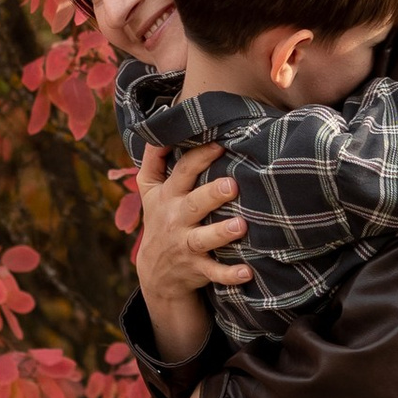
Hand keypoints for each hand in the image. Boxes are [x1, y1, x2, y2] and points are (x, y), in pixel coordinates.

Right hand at [134, 140, 249, 364]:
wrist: (156, 273)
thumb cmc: (161, 219)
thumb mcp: (149, 190)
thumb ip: (154, 158)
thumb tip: (160, 122)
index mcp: (167, 196)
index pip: (181, 172)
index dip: (198, 157)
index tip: (220, 144)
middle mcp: (175, 219)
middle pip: (193, 204)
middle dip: (212, 194)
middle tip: (232, 185)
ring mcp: (185, 245)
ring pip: (203, 239)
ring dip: (222, 233)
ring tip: (241, 225)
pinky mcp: (196, 269)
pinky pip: (214, 273)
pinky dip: (229, 275)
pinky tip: (247, 272)